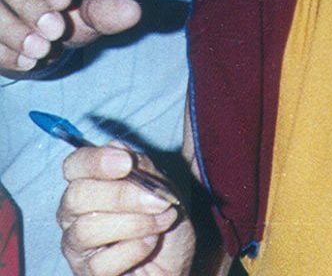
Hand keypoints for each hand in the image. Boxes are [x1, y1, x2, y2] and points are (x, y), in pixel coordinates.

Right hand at [0, 0, 140, 72]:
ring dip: (10, 27)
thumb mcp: (91, 9)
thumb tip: (133, 12)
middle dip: (29, 2)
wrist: (42, 35)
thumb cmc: (71, 12)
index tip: (62, 1)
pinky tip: (21, 61)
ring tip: (39, 52)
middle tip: (52, 34)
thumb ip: (106, 10)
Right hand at [58, 145, 195, 275]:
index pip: (74, 165)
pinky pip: (102, 261)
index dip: (95, 161)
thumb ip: (142, 169)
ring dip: (135, 223)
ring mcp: (77, 246)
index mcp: (91, 184)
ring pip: (87, 229)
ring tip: (163, 221)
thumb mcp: (164, 189)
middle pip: (76, 196)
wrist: (176, 264)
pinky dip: (136, 249)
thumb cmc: (165, 224)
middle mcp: (75, 214)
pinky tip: (151, 244)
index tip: (126, 163)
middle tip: (158, 200)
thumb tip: (118, 149)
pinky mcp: (89, 274)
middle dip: (121, 195)